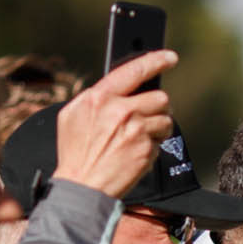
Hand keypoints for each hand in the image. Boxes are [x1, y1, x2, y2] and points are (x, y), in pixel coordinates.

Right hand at [51, 50, 178, 198]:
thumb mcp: (73, 116)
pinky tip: (135, 152)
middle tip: (146, 117)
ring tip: (137, 138)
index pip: (133, 71)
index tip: (169, 57)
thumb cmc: (77, 153)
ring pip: (166, 119)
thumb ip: (96, 98)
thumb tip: (115, 89)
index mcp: (99, 98)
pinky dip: (153, 146)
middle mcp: (120, 110)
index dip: (155, 60)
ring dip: (157, 128)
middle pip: (159, 97)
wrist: (83, 186)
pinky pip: (162, 141)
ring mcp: (136, 130)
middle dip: (157, 107)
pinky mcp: (147, 148)